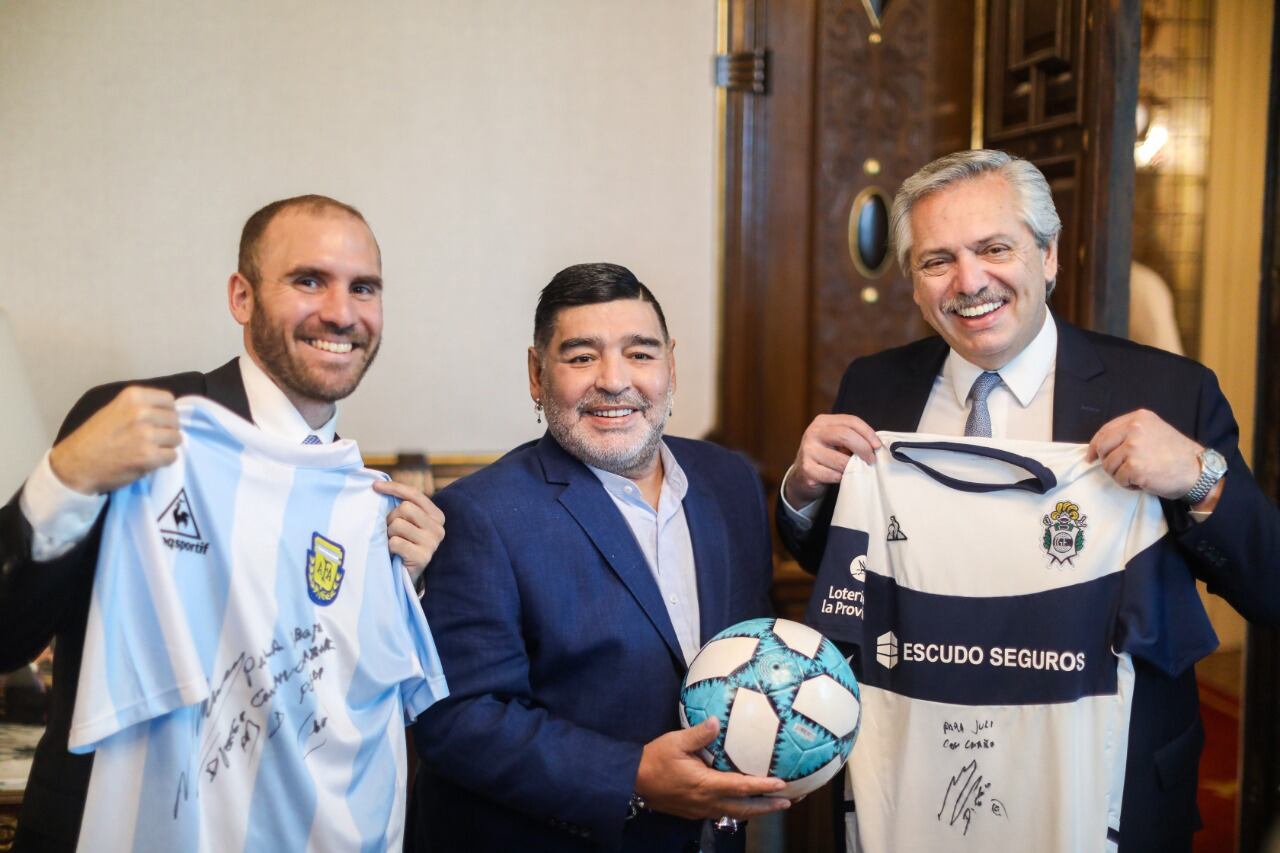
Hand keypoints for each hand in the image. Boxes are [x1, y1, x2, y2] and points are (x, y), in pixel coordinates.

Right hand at [48, 387, 179, 494]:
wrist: (75, 465)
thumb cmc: (93, 438)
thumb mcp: (114, 410)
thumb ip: (139, 407)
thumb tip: (167, 412)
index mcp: (133, 396)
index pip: (169, 400)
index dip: (166, 413)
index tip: (157, 422)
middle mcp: (142, 412)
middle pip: (174, 420)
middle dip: (167, 430)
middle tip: (151, 439)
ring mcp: (146, 434)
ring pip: (177, 438)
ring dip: (166, 446)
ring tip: (148, 450)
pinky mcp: (149, 456)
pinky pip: (172, 456)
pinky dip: (164, 460)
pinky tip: (148, 461)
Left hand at [372, 479, 444, 582]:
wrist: (407, 576)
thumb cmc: (404, 545)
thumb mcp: (408, 523)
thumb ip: (403, 507)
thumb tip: (378, 486)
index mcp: (437, 515)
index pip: (414, 494)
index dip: (394, 488)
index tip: (375, 486)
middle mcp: (438, 528)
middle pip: (404, 508)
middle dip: (391, 518)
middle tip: (390, 532)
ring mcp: (432, 543)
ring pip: (398, 524)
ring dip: (389, 534)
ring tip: (394, 543)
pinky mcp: (423, 557)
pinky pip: (395, 542)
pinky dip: (390, 548)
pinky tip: (395, 554)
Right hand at [635, 718, 789, 820]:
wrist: (632, 781)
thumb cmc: (654, 759)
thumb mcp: (675, 741)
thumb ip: (698, 733)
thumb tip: (716, 721)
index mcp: (705, 784)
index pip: (741, 787)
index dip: (763, 787)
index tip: (781, 785)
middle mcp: (706, 801)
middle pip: (744, 808)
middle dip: (767, 807)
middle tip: (788, 802)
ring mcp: (700, 809)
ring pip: (734, 813)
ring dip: (754, 810)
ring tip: (771, 805)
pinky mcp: (694, 812)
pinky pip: (721, 812)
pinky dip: (737, 809)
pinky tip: (742, 803)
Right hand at [783, 414, 880, 508]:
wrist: (802, 476)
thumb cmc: (826, 456)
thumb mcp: (836, 442)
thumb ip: (852, 438)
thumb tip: (875, 445)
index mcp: (823, 422)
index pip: (850, 421)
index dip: (868, 433)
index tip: (878, 445)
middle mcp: (813, 433)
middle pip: (845, 435)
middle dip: (863, 448)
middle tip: (871, 459)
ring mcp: (808, 451)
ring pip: (841, 460)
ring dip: (853, 467)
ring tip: (854, 469)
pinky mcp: (807, 469)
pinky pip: (834, 475)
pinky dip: (842, 478)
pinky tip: (841, 477)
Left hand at [1087, 409, 1210, 502]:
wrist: (1197, 471)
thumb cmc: (1176, 455)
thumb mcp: (1154, 432)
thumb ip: (1130, 433)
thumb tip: (1101, 446)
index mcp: (1138, 418)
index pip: (1105, 430)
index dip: (1095, 445)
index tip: (1091, 456)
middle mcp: (1134, 429)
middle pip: (1102, 447)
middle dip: (1107, 461)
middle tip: (1120, 469)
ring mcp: (1134, 447)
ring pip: (1108, 465)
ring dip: (1120, 475)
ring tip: (1139, 474)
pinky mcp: (1135, 467)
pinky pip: (1119, 479)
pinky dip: (1128, 484)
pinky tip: (1142, 481)